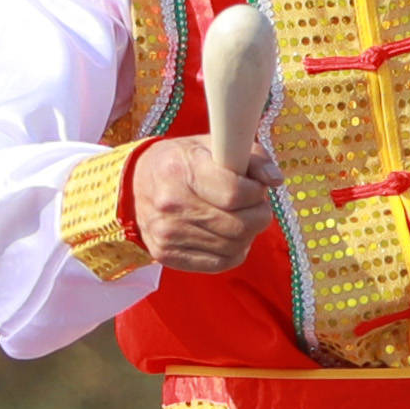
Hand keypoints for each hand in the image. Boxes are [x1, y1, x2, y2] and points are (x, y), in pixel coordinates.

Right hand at [132, 132, 280, 271]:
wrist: (134, 185)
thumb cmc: (181, 161)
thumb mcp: (212, 145)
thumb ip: (250, 156)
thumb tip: (275, 179)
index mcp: (180, 170)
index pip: (234, 193)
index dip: (256, 192)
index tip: (256, 187)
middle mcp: (171, 204)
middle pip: (238, 225)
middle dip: (259, 215)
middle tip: (255, 205)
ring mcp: (167, 234)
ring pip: (233, 246)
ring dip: (248, 233)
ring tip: (241, 217)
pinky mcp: (167, 255)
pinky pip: (220, 263)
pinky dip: (235, 251)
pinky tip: (230, 235)